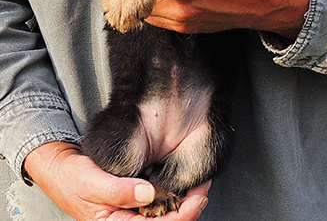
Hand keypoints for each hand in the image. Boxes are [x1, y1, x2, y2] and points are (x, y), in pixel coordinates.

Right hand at [24, 142, 209, 220]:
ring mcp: (131, 214)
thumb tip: (146, 192)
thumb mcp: (92, 182)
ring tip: (200, 188)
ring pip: (164, 215)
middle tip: (204, 192)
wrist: (63, 169)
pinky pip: (158, 204)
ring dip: (184, 204)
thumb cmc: (73, 179)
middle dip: (188, 210)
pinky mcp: (134, 202)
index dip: (181, 217)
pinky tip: (183, 186)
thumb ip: (118, 190)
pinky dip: (172, 196)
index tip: (196, 202)